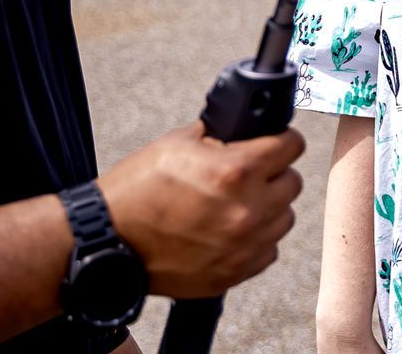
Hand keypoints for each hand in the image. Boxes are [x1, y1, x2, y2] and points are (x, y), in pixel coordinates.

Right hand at [98, 121, 305, 297]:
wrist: (108, 241)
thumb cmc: (137, 190)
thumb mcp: (179, 142)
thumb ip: (222, 134)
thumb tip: (247, 128)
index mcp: (235, 172)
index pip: (292, 145)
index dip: (280, 139)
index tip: (273, 142)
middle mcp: (246, 211)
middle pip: (292, 182)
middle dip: (274, 173)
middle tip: (250, 173)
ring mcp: (242, 247)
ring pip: (284, 218)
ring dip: (268, 207)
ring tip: (238, 202)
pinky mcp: (234, 273)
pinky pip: (268, 250)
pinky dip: (256, 239)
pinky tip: (230, 229)